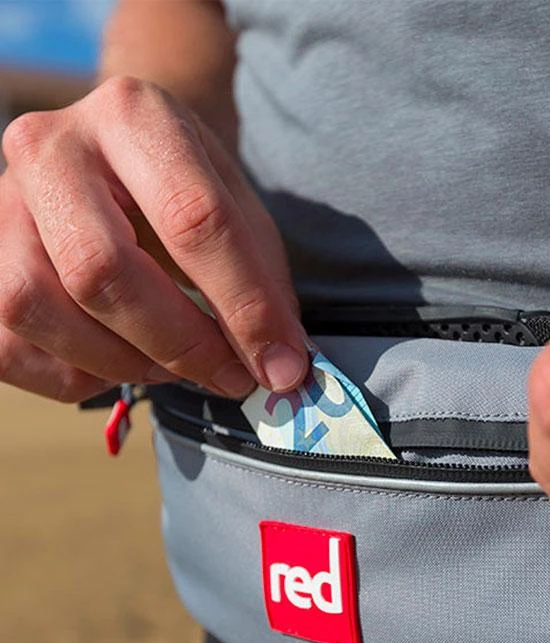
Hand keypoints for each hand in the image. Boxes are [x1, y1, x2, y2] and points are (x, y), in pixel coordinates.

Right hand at [0, 76, 307, 402]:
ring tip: (174, 367)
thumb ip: (263, 284)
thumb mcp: (239, 211)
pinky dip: (72, 375)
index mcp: (134, 117)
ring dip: (120, 363)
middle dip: (179, 344)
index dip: (243, 308)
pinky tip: (120, 364)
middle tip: (229, 376)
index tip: (279, 366)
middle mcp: (51, 147)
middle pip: (102, 270)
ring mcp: (0, 199)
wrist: (120, 154)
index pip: (193, 221)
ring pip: (36, 307)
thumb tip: (280, 369)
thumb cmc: (186, 186)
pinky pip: (6, 342)